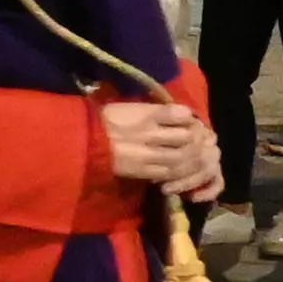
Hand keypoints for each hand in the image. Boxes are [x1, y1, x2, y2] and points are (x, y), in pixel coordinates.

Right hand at [102, 101, 222, 199]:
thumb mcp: (128, 107)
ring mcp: (146, 153)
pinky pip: (168, 174)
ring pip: (181, 158)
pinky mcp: (142, 170)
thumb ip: (154, 110)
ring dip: (191, 159)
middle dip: (197, 141)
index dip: (192, 119)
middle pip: (186, 138)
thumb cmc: (104, 120)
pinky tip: (178, 171)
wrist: (82, 142)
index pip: (180, 114)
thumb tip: (180, 114)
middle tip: (200, 143)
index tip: (192, 122)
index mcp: (145, 113)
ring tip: (192, 159)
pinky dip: (178, 173)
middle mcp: (149, 133)